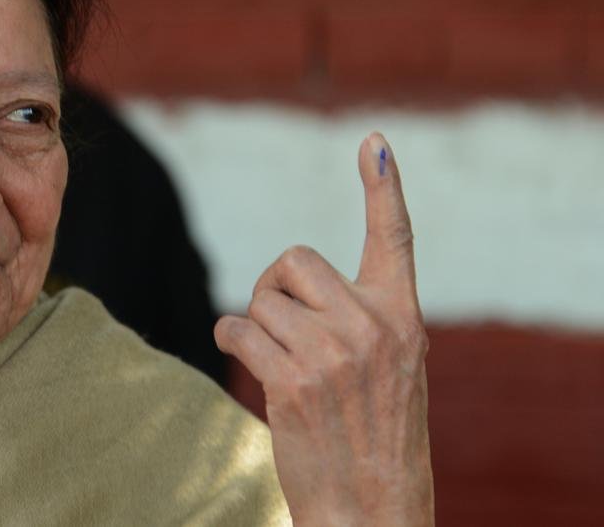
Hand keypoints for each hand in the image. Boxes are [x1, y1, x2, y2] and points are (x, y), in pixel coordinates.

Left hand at [214, 133, 433, 525]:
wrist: (374, 506)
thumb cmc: (376, 434)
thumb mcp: (393, 367)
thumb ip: (363, 319)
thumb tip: (294, 282)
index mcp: (402, 317)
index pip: (395, 238)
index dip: (383, 186)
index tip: (373, 142)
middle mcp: (372, 327)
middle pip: (293, 259)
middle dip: (273, 284)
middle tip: (280, 319)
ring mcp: (333, 354)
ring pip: (260, 299)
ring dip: (255, 324)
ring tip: (278, 361)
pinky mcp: (292, 382)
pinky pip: (236, 329)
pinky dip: (231, 340)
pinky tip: (251, 363)